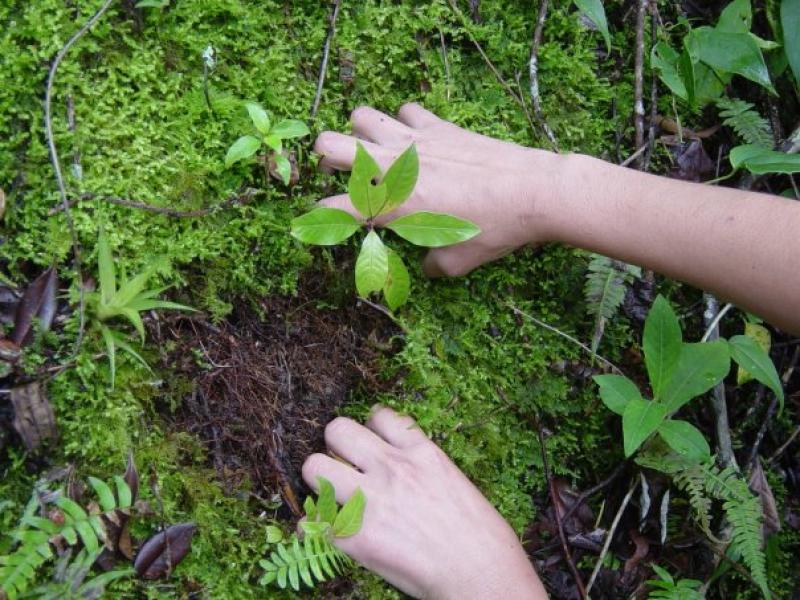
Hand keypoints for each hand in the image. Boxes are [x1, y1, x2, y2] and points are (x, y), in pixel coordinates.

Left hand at [301, 406, 546, 598]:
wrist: (482, 574)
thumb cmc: (482, 535)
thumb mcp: (454, 481)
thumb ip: (422, 467)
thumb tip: (404, 470)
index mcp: (420, 452)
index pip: (379, 415)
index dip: (370, 428)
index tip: (371, 444)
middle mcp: (391, 468)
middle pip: (337, 430)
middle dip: (335, 447)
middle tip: (344, 467)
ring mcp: (371, 500)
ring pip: (314, 468)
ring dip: (318, 481)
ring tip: (330, 497)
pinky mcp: (356, 538)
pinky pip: (311, 523)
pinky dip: (313, 529)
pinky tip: (326, 535)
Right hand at [313, 103, 566, 276]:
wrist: (533, 191)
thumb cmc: (494, 231)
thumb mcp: (457, 263)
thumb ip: (431, 264)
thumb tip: (426, 264)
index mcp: (393, 205)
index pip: (337, 207)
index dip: (322, 217)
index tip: (323, 222)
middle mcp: (394, 167)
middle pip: (328, 145)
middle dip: (327, 161)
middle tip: (347, 176)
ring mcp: (414, 140)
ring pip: (360, 116)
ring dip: (361, 134)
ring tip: (378, 152)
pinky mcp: (438, 125)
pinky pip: (406, 110)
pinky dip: (406, 123)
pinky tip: (420, 140)